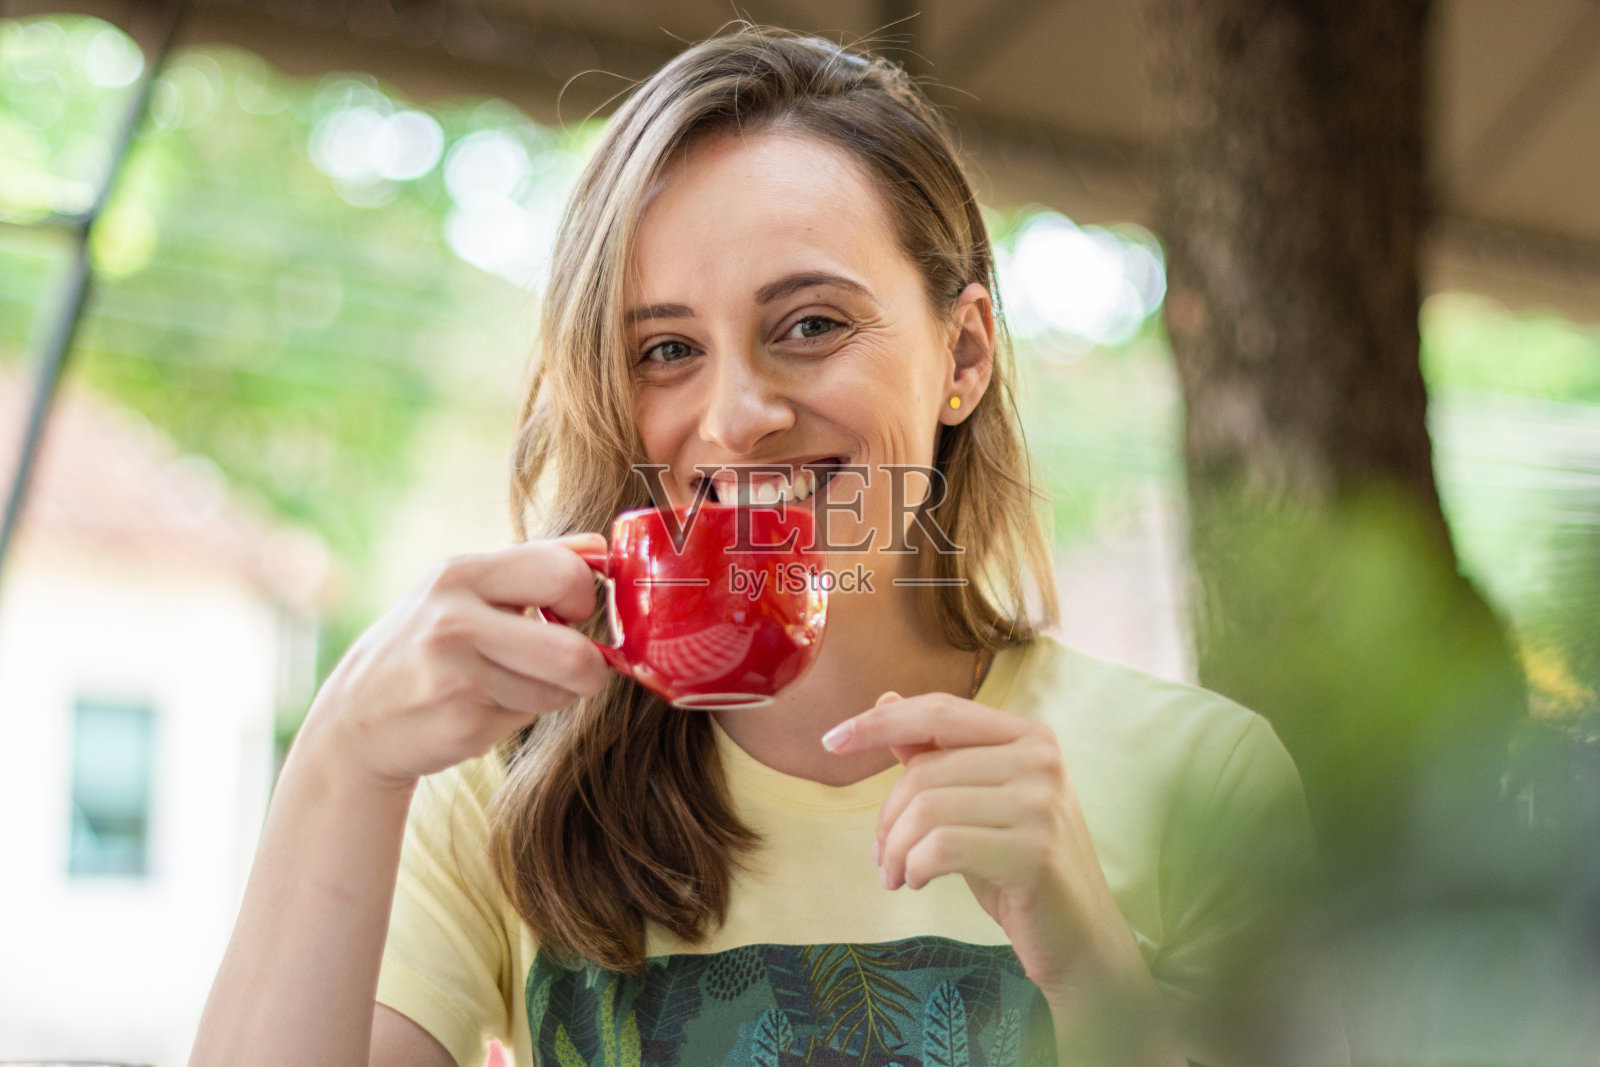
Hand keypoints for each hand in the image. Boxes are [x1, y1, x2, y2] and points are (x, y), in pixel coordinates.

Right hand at [301, 534, 611, 790]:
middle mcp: (454, 621)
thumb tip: (599, 546)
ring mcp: (455, 677)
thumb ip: (533, 564)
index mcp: (461, 574)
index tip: (573, 612)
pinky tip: (481, 708)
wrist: (355, 717)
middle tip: (577, 668)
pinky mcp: (460, 724)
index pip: (564, 573)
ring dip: (550, 692)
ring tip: (508, 683)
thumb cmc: (426, 644)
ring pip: (557, 691)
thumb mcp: (464, 589)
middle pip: (573, 652)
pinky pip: (529, 718)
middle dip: (590, 668)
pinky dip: (519, 715)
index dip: (585, 597)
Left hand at [820, 691, 1145, 999]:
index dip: (879, 722)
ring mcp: (1040, 804)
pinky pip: (942, 847)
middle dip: (886, 819)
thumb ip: (936, 754)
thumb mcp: (976, 803)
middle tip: (882, 859)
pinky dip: (915, 867)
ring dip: (895, 850)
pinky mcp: (1033, 852)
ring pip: (926, 809)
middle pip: (924, 770)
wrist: (1080, 936)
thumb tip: (885, 700)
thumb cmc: (1020, 867)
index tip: (830, 741)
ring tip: (897, 875)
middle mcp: (1041, 759)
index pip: (939, 711)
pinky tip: (918, 883)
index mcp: (1029, 735)